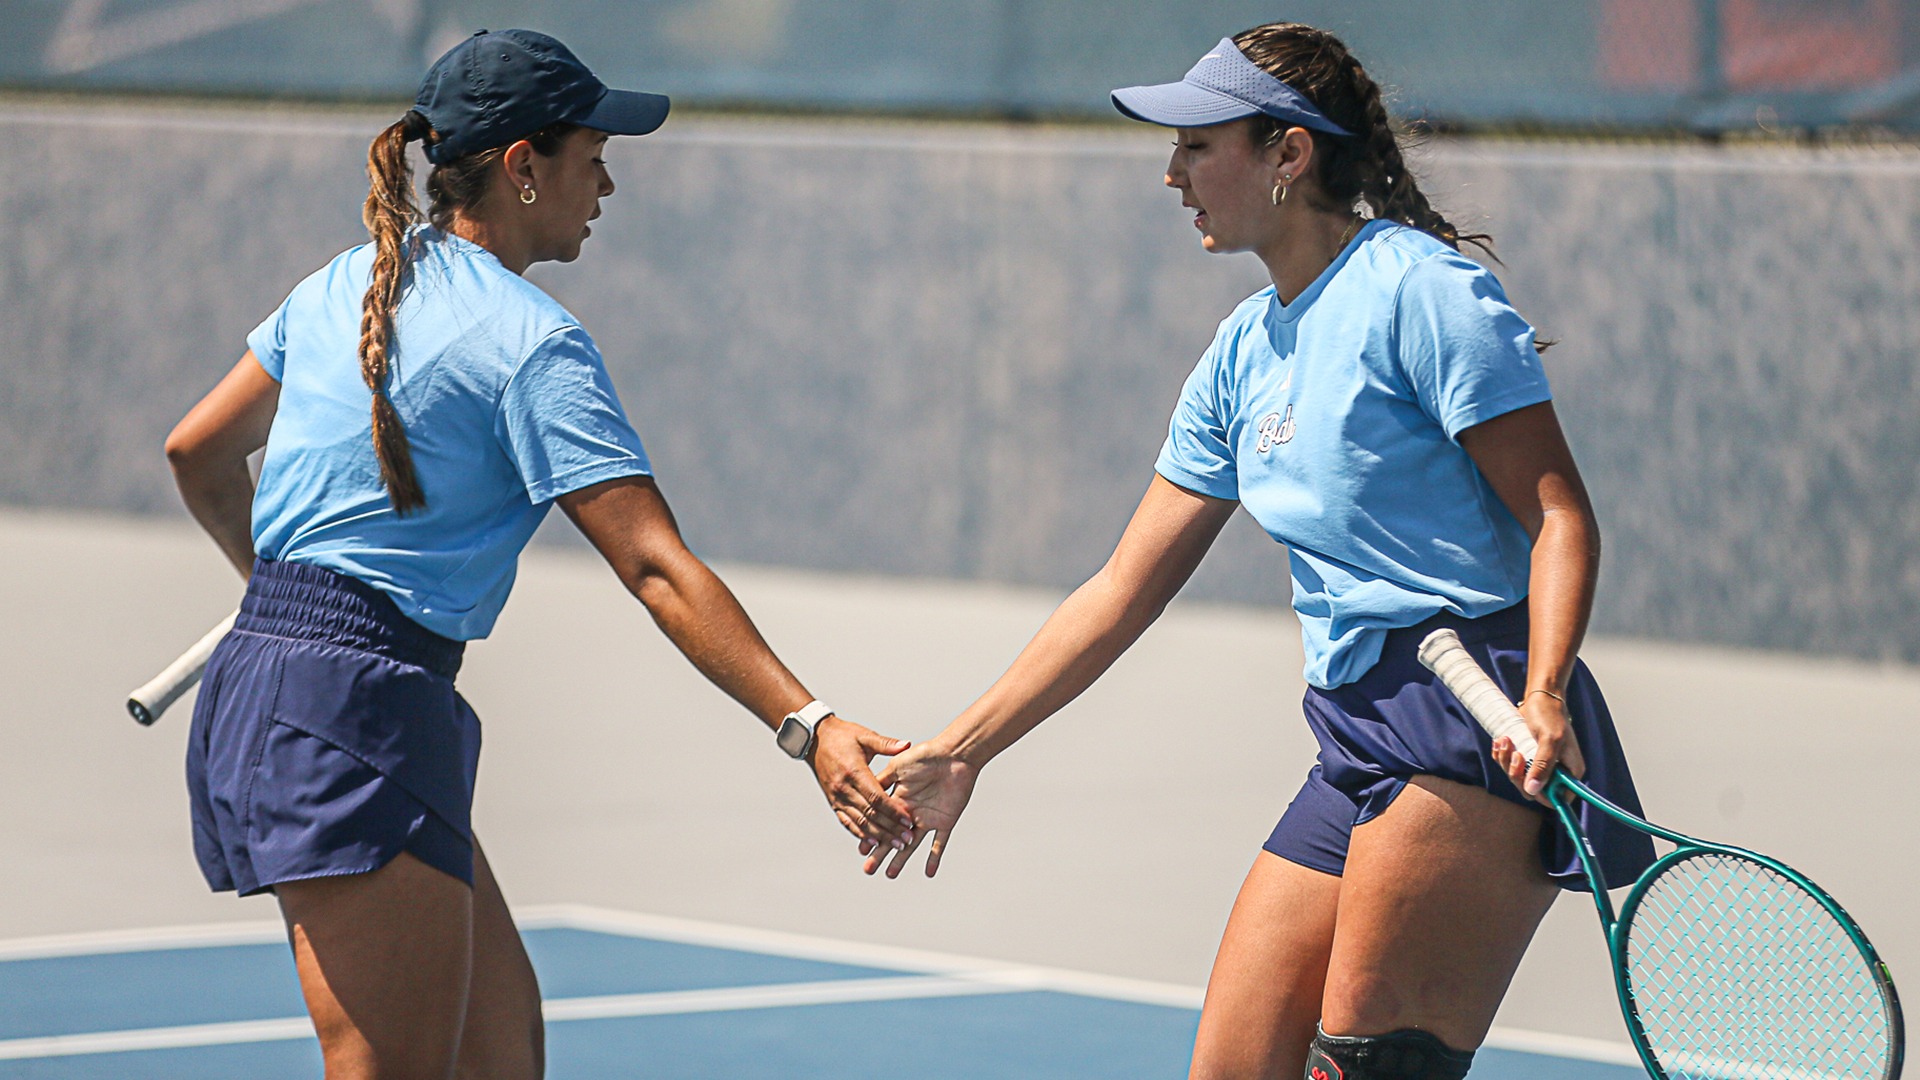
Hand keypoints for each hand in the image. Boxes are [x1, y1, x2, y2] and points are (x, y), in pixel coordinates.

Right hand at [809, 715, 916, 847]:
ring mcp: (837, 797)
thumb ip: (886, 744)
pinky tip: (873, 842)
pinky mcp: (833, 802)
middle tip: (907, 839)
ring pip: (860, 821)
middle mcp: (844, 787)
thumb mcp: (864, 736)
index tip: (908, 820)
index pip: (876, 797)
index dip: (893, 811)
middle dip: (891, 828)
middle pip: (870, 814)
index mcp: (854, 771)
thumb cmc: (841, 736)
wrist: (814, 739)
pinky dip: (860, 833)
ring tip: (895, 845)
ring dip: (879, 835)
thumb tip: (906, 745)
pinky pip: (847, 821)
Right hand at [859, 741, 976, 878]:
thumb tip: (864, 792)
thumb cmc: (926, 755)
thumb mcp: (899, 766)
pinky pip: (940, 843)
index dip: (872, 834)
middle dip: (880, 852)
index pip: (881, 821)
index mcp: (899, 799)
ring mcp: (928, 818)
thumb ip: (883, 780)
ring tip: (889, 874)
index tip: (861, 849)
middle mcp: (912, 811)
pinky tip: (929, 873)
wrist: (954, 754)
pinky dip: (935, 857)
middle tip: (868, 869)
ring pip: (912, 844)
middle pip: (893, 836)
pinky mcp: (946, 821)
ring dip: (901, 859)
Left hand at [1492, 691, 1587, 804]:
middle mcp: (1556, 772)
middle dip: (1517, 774)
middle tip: (1514, 754)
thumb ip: (1543, 765)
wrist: (1540, 698)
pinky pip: (1509, 767)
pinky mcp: (1526, 758)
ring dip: (1506, 762)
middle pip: (1532, 790)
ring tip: (1505, 741)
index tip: (1526, 780)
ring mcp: (1540, 766)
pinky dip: (1501, 756)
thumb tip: (1532, 790)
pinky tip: (1499, 742)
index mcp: (1570, 771)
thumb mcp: (1549, 740)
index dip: (1540, 795)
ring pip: (1518, 778)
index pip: (1557, 799)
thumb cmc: (1550, 716)